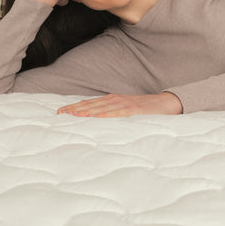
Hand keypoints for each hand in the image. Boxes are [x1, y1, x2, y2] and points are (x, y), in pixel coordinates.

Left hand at [57, 92, 182, 117]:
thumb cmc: (145, 111)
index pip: (88, 103)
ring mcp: (123, 104)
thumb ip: (113, 116)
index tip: (60, 112)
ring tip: (70, 116)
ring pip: (99, 108)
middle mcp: (114, 100)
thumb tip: (98, 126)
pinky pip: (115, 113)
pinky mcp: (132, 110)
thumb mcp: (126, 112)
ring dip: (83, 111)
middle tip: (58, 115)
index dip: (74, 107)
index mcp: (112, 100)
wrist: (165, 104)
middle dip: (73, 110)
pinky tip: (94, 118)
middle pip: (89, 105)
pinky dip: (103, 115)